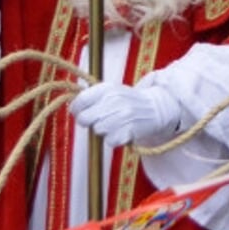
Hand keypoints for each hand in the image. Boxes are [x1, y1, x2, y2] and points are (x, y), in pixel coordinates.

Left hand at [69, 81, 183, 146]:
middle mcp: (114, 100)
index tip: (80, 113)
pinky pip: (109, 141)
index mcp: (107, 88)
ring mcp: (122, 115)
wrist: (156, 108)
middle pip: (84, 119)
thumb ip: (93, 97)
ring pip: (97, 130)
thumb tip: (72, 108)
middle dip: (88, 122)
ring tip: (114, 124)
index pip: (80, 101)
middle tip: (97, 121)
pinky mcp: (128, 130)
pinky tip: (122, 131)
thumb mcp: (112, 91)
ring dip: (103, 131)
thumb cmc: (129, 101)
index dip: (76, 110)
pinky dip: (114, 139)